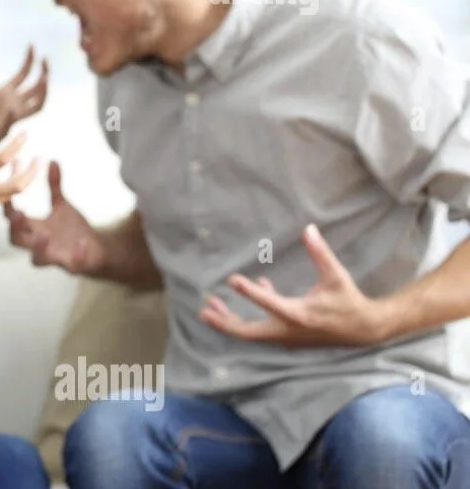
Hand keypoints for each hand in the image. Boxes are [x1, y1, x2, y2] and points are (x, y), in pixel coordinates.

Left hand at [0, 44, 47, 162]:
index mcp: (4, 93)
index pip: (23, 74)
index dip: (29, 60)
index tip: (32, 45)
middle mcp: (12, 104)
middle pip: (35, 86)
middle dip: (42, 72)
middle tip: (45, 59)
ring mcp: (12, 116)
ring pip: (37, 103)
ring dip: (42, 91)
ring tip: (44, 77)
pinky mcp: (5, 128)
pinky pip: (15, 118)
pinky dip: (17, 111)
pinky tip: (12, 106)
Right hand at [0, 114, 40, 235]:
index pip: (2, 160)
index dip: (17, 145)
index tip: (25, 133)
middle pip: (18, 184)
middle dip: (33, 171)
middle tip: (41, 158)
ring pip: (11, 193)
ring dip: (21, 178)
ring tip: (22, 162)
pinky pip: (0, 198)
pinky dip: (7, 185)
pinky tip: (2, 175)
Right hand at [5, 161, 105, 275]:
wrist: (96, 251)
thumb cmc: (72, 230)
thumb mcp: (62, 205)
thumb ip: (54, 185)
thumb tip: (51, 160)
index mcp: (34, 228)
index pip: (12, 218)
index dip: (7, 204)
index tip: (7, 188)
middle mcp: (39, 244)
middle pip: (16, 240)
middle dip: (15, 228)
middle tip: (18, 214)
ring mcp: (55, 257)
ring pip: (38, 259)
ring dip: (39, 246)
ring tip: (46, 233)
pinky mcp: (73, 266)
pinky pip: (73, 264)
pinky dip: (77, 254)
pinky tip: (83, 242)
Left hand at [198, 224, 388, 348]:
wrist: (363, 330)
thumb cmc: (348, 301)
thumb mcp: (336, 276)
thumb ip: (320, 253)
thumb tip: (308, 229)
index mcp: (299, 315)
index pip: (269, 303)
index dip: (250, 292)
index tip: (232, 279)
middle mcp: (288, 331)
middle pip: (248, 333)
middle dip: (224, 322)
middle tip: (204, 309)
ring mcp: (286, 338)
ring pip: (251, 334)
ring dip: (230, 321)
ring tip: (209, 307)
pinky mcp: (287, 338)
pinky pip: (261, 329)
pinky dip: (249, 317)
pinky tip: (258, 286)